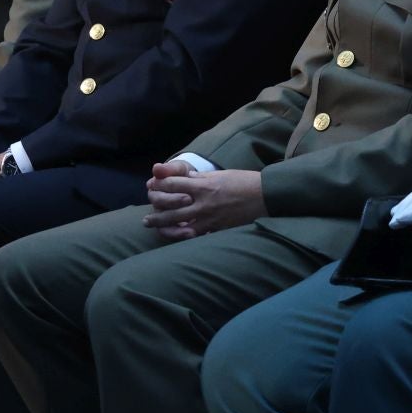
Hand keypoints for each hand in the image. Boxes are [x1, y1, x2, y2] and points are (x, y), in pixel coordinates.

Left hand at [142, 164, 265, 239]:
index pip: (173, 185)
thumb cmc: (244, 182)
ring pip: (179, 225)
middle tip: (145, 218)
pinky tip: (174, 237)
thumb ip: (200, 178)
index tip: (151, 188)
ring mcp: (209, 218)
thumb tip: (183, 179)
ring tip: (153, 228)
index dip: (159, 186)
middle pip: (171, 208)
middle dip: (155, 213)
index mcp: (203, 186)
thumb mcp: (220, 175)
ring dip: (163, 227)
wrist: (265, 197)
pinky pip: (194, 235)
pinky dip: (182, 237)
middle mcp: (203, 203)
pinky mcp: (216, 228)